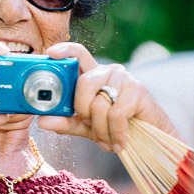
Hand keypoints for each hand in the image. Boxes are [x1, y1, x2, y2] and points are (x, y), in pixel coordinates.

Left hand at [34, 42, 179, 152]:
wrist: (151, 139)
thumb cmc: (116, 128)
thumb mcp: (86, 126)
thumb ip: (65, 122)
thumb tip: (42, 121)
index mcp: (93, 76)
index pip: (78, 54)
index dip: (65, 50)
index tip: (49, 53)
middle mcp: (108, 72)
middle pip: (84, 82)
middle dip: (81, 110)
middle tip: (89, 126)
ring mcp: (125, 78)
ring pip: (99, 103)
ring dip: (100, 129)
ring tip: (107, 141)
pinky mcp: (139, 90)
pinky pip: (116, 114)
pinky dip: (114, 133)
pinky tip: (119, 142)